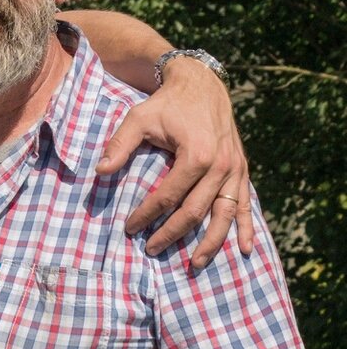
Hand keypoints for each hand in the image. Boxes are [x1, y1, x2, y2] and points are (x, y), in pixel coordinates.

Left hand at [95, 56, 253, 268]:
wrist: (202, 84)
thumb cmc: (167, 104)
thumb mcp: (139, 118)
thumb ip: (120, 145)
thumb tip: (100, 171)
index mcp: (195, 155)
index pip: (168, 196)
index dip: (147, 215)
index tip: (129, 228)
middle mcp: (220, 166)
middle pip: (195, 211)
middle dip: (172, 234)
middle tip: (151, 250)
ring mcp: (235, 170)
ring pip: (225, 214)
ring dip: (211, 242)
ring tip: (194, 264)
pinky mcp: (241, 170)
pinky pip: (246, 203)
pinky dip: (247, 227)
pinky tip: (244, 248)